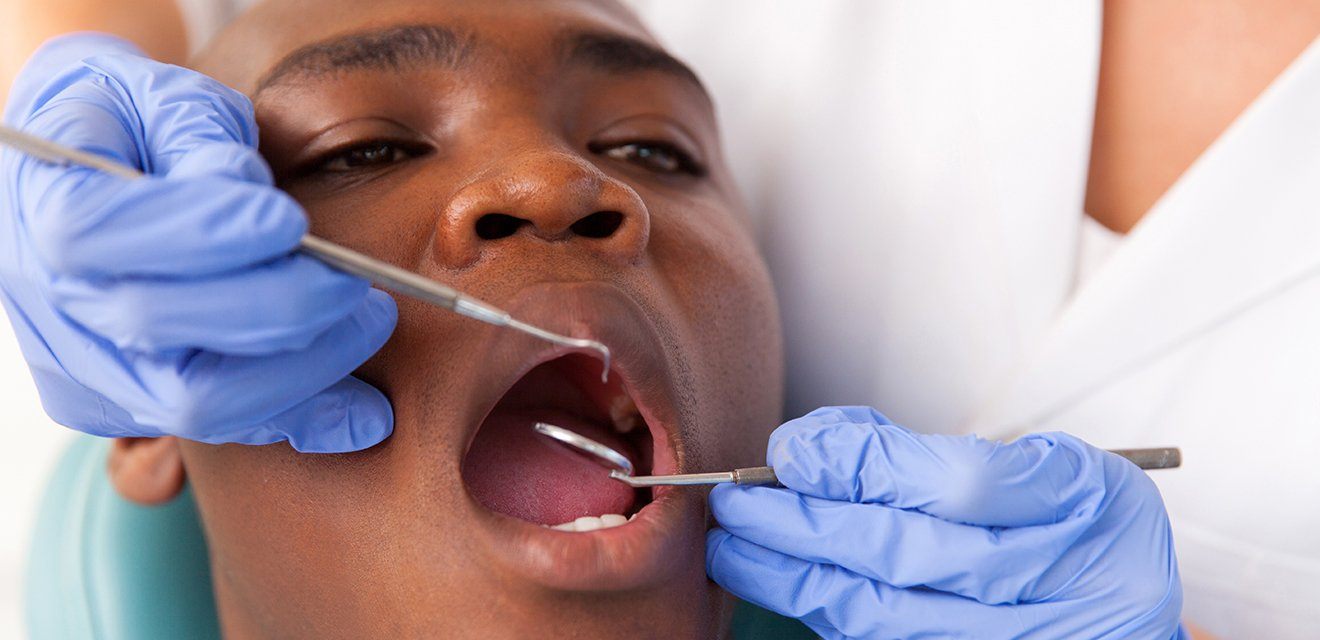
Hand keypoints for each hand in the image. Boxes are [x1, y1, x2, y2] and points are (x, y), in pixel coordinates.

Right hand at [0, 34, 395, 451]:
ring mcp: (82, 368)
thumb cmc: (130, 122)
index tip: (290, 221)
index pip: (97, 234)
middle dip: (276, 307)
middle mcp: (48, 301)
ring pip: (196, 402)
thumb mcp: (156, 96)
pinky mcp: (125, 410)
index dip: (200, 233)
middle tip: (355, 282)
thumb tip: (256, 206)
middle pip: (155, 329)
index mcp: (37, 204)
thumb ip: (200, 139)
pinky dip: (300, 418)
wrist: (84, 171)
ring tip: (369, 323)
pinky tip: (366, 414)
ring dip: (302, 370)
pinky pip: (222, 428)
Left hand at [706, 406, 1185, 638]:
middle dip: (803, 525)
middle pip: (906, 554)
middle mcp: (1059, 587)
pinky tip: (787, 586)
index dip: (862, 465)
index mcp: (1081, 506)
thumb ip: (930, 452)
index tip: (794, 449)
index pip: (955, 483)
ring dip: (795, 580)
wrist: (1125, 613)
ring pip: (884, 615)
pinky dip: (830, 615)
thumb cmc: (1078, 525)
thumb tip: (815, 447)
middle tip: (735, 502)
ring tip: (736, 550)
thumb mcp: (1039, 461)